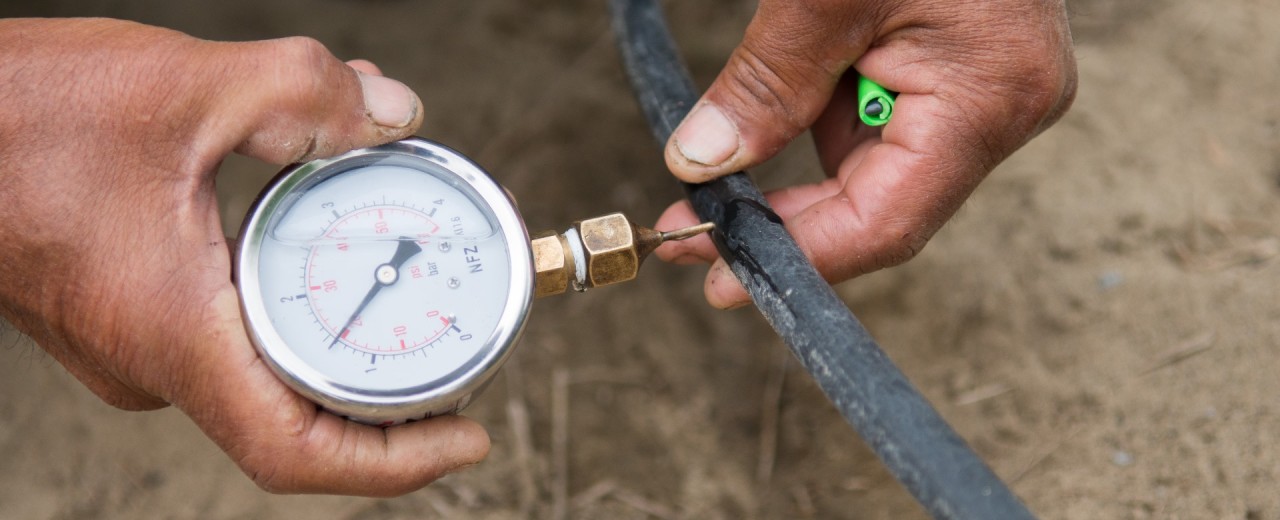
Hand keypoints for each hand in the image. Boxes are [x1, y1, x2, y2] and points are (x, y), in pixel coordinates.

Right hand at [0, 19, 486, 494]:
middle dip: (392, 395)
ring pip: (267, 372)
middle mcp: (155, 362)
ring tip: (412, 287)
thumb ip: (304, 95)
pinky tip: (322, 241)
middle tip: (462, 345)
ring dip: (344, 339)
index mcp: (174, 335)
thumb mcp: (185, 86)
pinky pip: (230, 338)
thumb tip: (393, 113)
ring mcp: (139, 348)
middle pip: (300, 419)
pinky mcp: (131, 318)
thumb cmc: (16, 118)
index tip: (466, 438)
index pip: (296, 452)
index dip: (394, 463)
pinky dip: (292, 308)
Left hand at [654, 0, 1076, 307]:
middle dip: (783, 213)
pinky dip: (825, 107)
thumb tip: (702, 165)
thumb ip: (765, 86)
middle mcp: (1005, 106)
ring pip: (874, 160)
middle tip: (693, 222)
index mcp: (988, 96)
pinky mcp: (968, 67)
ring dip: (801, 149)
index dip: (797, 260)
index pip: (885, 222)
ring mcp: (991, 87)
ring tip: (760, 98)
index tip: (716, 277)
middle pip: (879, 202)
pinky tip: (801, 73)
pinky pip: (884, 116)